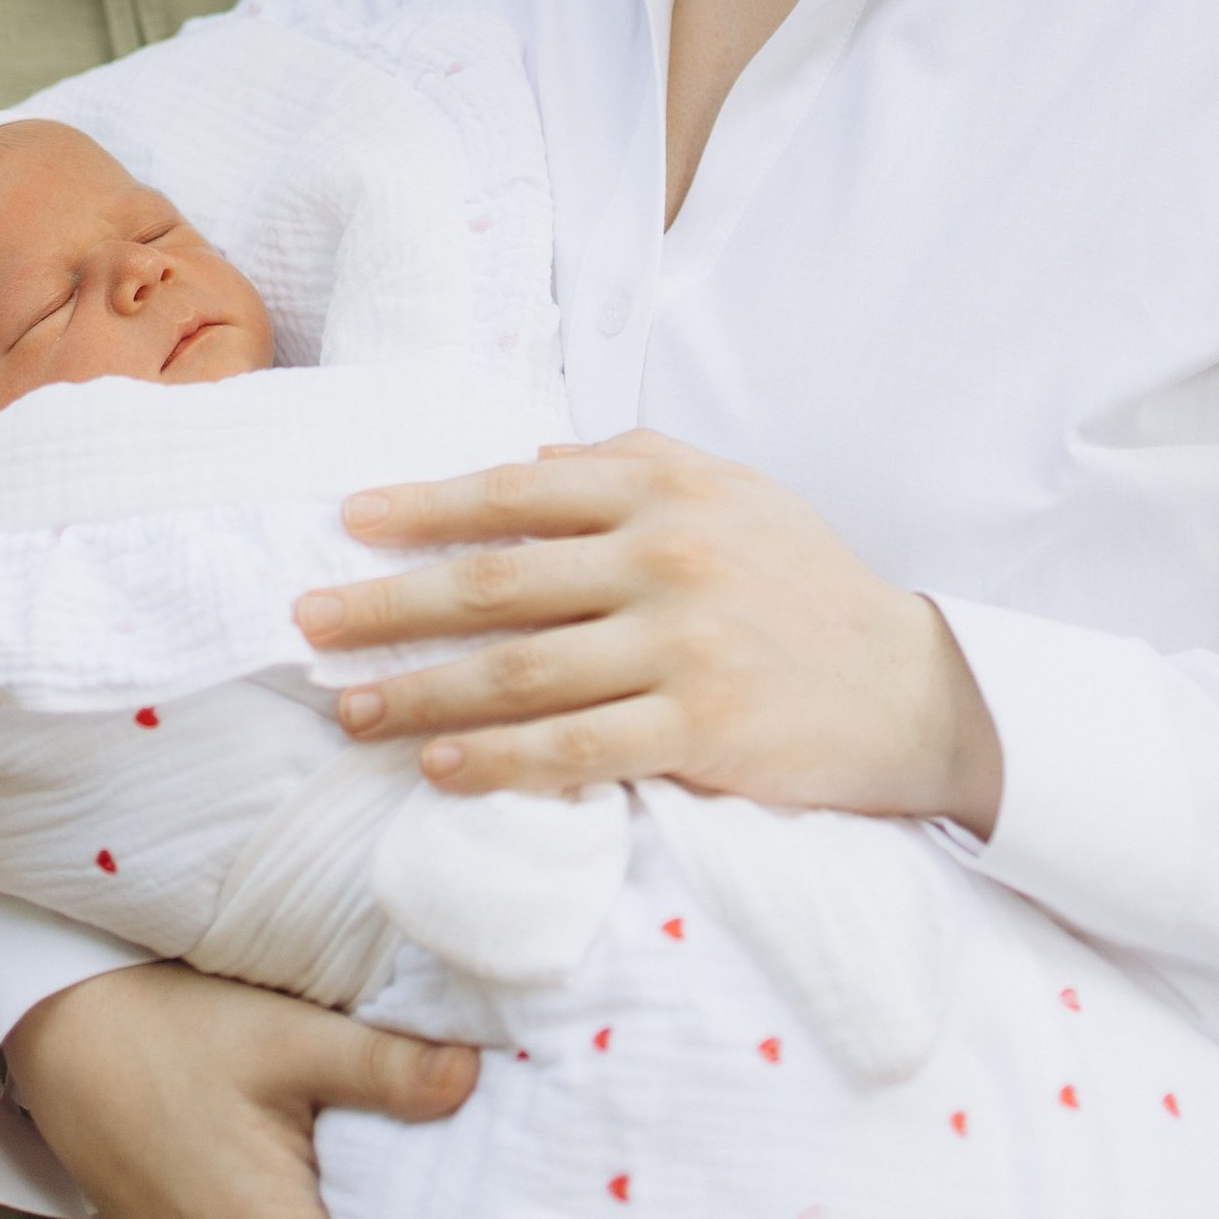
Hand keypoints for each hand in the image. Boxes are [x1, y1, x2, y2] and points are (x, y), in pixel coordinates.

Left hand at [294, 430, 1002, 834]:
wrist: (910, 685)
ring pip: (519, 672)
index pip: (517, 491)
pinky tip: (438, 768)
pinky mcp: (699, 729)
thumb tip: (524, 450)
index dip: (424, 507)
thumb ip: (631, 462)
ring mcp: (681, 646)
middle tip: (308, 621)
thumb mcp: (731, 491)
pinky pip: (574, 750)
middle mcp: (665, 557)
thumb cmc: (803, 584)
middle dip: (387, 603)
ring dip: (421, 692)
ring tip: (348, 708)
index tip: (348, 520)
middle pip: (495, 583)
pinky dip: (498, 761)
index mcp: (664, 488)